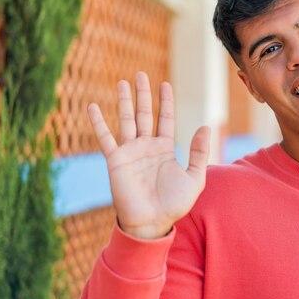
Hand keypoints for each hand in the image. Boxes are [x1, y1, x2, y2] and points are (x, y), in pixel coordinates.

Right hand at [87, 72, 210, 238]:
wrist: (152, 223)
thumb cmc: (174, 204)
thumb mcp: (194, 177)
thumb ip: (199, 153)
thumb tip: (205, 126)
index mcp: (165, 150)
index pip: (166, 119)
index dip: (166, 102)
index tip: (165, 84)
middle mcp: (147, 147)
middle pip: (145, 115)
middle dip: (143, 95)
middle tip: (141, 75)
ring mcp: (130, 152)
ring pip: (127, 120)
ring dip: (124, 102)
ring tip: (122, 82)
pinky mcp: (115, 161)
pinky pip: (105, 138)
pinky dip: (98, 122)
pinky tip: (93, 107)